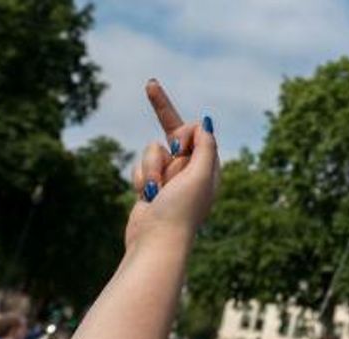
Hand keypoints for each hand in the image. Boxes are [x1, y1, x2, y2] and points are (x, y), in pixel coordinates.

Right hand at [125, 79, 219, 247]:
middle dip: (162, 120)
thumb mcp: (199, 176)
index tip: (170, 129)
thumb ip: (204, 147)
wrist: (155, 242)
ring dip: (151, 168)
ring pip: (153, 151)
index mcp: (208, 168)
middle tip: (151, 85)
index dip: (182, 127)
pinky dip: (140, 179)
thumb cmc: (180, 211)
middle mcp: (191, 171)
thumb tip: (205, 122)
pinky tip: (146, 197)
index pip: (196, 132)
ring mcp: (169, 178)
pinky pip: (141, 167)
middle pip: (173, 134)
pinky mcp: (151, 186)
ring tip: (155, 192)